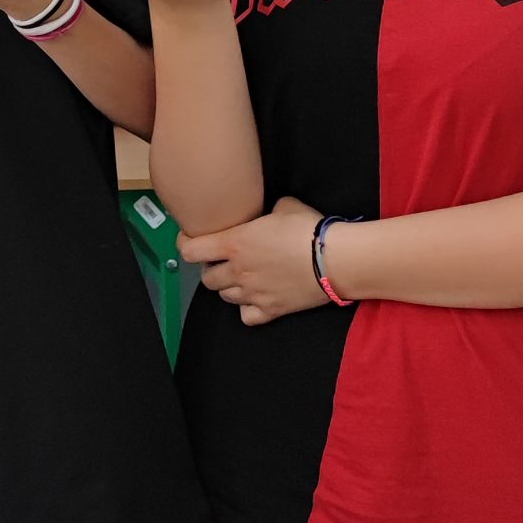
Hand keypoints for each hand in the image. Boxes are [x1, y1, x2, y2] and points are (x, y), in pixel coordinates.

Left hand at [181, 195, 325, 324]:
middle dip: (212, 270)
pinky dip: (247, 310)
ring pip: (225, 297)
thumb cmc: (309, 229)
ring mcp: (253, 293)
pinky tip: (256, 299)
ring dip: (229, 288)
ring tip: (243, 279)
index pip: (190, 251)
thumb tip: (270, 212)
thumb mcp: (285, 206)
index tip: (191, 242)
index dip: (186, 245)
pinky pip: (246, 317)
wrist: (335, 259)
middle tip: (225, 262)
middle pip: (207, 279)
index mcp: (235, 243)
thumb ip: (267, 211)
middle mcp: (238, 271)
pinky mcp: (271, 310)